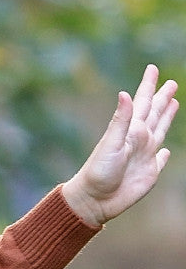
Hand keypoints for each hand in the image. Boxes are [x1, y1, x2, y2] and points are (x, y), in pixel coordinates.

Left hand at [62, 65, 178, 226]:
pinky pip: (160, 160)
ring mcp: (145, 156)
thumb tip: (125, 94)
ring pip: (160, 130)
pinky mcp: (150, 173)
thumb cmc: (99, 172)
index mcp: (131, 130)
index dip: (148, 85)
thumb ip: (120, 121)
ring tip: (173, 104)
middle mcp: (139, 140)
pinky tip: (166, 150)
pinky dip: (164, 154)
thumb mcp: (110, 144)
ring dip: (167, 117)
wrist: (95, 200)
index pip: (142, 102)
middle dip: (162, 98)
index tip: (152, 68)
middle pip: (155, 113)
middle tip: (171, 83)